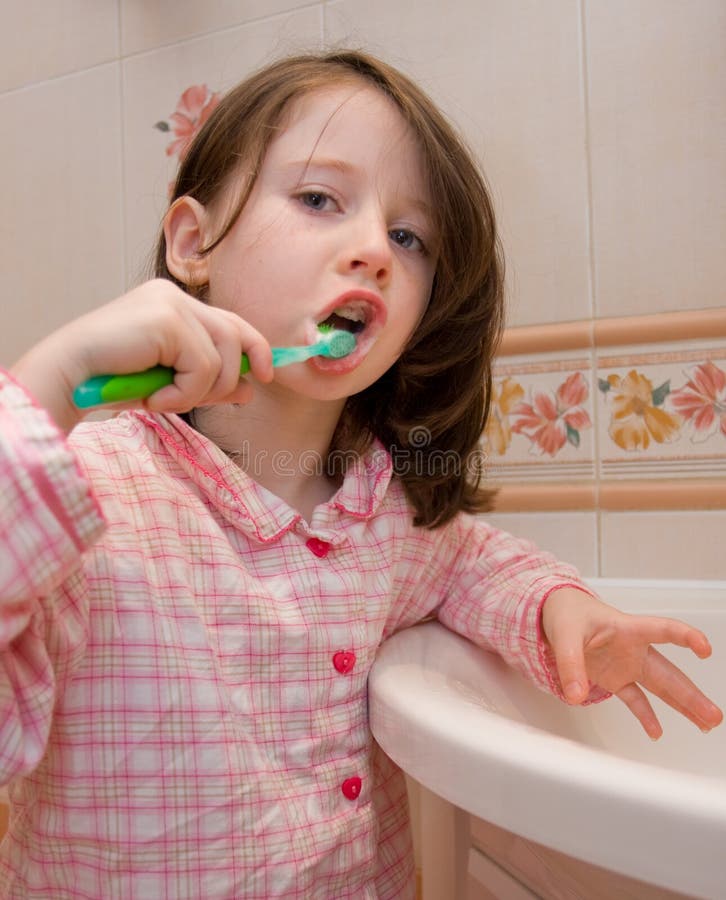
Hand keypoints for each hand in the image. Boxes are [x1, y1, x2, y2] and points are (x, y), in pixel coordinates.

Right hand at [11, 279, 272, 432]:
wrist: (69, 378)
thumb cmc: (111, 381)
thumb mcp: (170, 382)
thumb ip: (209, 380)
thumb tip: (251, 388)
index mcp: (174, 304)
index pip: (232, 322)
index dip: (255, 349)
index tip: (266, 377)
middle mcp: (176, 297)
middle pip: (236, 335)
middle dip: (233, 376)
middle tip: (214, 400)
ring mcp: (172, 304)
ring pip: (223, 357)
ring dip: (201, 391)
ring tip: (166, 399)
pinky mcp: (169, 319)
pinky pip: (204, 367)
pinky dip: (185, 393)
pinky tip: (155, 398)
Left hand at [542, 587, 723, 738]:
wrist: (557, 612)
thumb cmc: (568, 614)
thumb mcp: (564, 634)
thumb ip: (570, 664)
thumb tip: (576, 694)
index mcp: (626, 628)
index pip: (661, 629)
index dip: (684, 636)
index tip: (704, 647)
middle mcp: (633, 649)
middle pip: (668, 672)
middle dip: (691, 694)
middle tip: (713, 714)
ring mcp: (627, 665)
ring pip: (660, 687)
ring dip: (682, 705)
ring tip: (705, 723)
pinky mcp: (615, 678)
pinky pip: (636, 699)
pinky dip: (645, 715)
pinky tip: (656, 731)